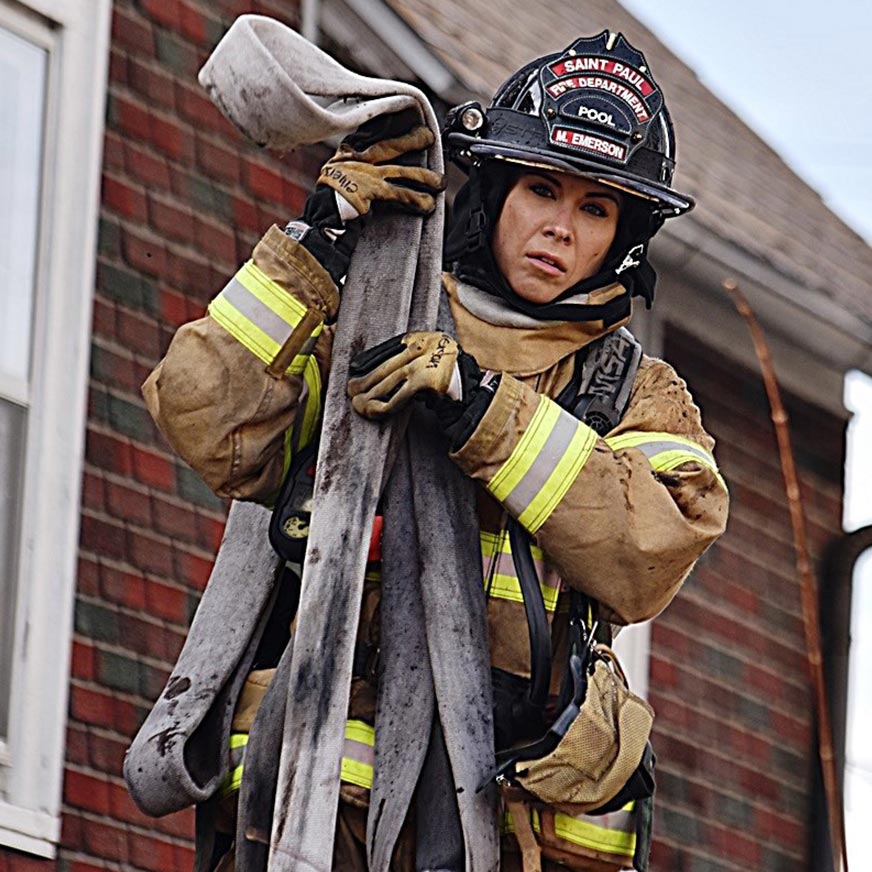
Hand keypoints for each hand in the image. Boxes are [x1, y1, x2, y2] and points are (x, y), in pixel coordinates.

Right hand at [291, 111, 443, 283]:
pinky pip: (401, 194)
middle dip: (412, 141)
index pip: (373, 135)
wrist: (319, 217)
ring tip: (440, 182)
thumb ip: (351, 168)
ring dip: (424, 178)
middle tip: (429, 137)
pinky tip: (430, 205)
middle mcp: (358, 160)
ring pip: (402, 171)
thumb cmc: (327, 204)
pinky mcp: (372, 191)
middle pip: (390, 146)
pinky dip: (417, 200)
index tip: (406, 125)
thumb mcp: (337, 177)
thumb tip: (366, 170)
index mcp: (348, 154)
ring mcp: (366, 174)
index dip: (391, 130)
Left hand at [348, 331, 499, 447]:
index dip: (369, 359)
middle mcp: (422, 346)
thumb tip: (380, 374)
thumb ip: (410, 361)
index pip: (388, 347)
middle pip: (386, 365)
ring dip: (370, 395)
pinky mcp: (426, 381)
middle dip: (365, 379)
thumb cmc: (453, 381)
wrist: (477, 393)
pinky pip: (399, 396)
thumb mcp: (431, 361)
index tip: (355, 367)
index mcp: (422, 337)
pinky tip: (374, 411)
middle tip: (350, 389)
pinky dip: (384, 406)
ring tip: (357, 403)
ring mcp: (424, 363)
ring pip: (388, 381)